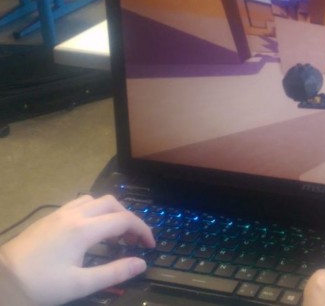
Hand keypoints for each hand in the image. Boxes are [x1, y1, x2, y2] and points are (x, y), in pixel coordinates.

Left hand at [0, 195, 154, 305]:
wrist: (1, 279)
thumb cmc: (41, 284)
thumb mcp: (80, 284)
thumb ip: (114, 272)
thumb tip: (141, 263)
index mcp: (84, 230)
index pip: (124, 220)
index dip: (142, 230)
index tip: (150, 245)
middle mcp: (74, 215)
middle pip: (112, 204)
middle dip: (129, 218)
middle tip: (133, 240)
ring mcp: (59, 214)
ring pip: (94, 200)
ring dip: (111, 212)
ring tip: (114, 233)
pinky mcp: (49, 218)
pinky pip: (79, 204)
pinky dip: (94, 212)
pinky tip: (91, 231)